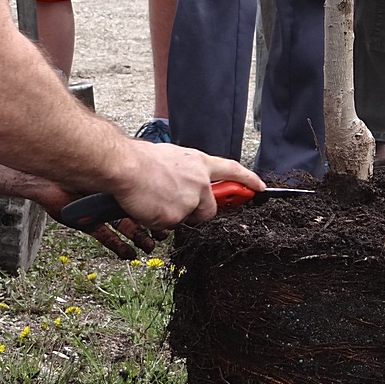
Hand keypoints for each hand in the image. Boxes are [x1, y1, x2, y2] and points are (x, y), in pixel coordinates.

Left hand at [29, 179, 162, 259]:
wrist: (61, 175)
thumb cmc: (96, 162)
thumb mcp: (132, 168)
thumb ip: (150, 178)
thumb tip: (174, 182)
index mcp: (128, 174)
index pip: (150, 192)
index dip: (161, 205)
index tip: (173, 216)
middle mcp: (115, 191)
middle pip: (140, 212)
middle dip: (152, 225)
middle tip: (162, 235)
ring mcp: (101, 207)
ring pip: (125, 226)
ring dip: (138, 238)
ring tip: (149, 249)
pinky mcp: (88, 221)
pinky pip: (106, 237)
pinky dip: (118, 246)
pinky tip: (129, 254)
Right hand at [113, 141, 265, 229]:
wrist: (124, 167)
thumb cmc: (139, 160)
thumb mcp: (170, 158)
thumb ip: (184, 171)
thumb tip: (184, 182)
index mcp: (198, 162)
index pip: (232, 170)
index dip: (247, 179)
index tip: (260, 187)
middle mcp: (199, 181)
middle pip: (211, 208)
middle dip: (199, 212)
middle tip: (180, 206)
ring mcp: (190, 200)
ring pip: (187, 218)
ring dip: (173, 214)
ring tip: (153, 199)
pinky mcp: (178, 216)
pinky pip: (169, 226)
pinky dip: (157, 220)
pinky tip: (147, 207)